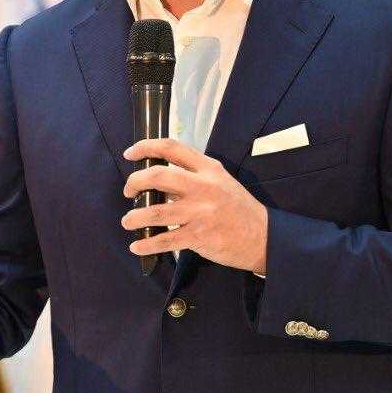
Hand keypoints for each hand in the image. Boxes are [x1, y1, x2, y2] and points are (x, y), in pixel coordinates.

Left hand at [121, 138, 268, 274]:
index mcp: (208, 169)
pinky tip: (137, 245)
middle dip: (134, 182)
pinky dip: (146, 244)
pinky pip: (165, 240)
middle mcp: (203, 187)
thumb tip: (158, 178)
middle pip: (157, 176)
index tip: (130, 153)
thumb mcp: (221, 181)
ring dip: (134, 217)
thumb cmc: (238, 208)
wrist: (263, 236)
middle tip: (128, 191)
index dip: (146, 147)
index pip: (172, 148)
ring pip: (155, 212)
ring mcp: (201, 212)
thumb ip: (193, 175)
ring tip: (128, 221)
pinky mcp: (199, 236)